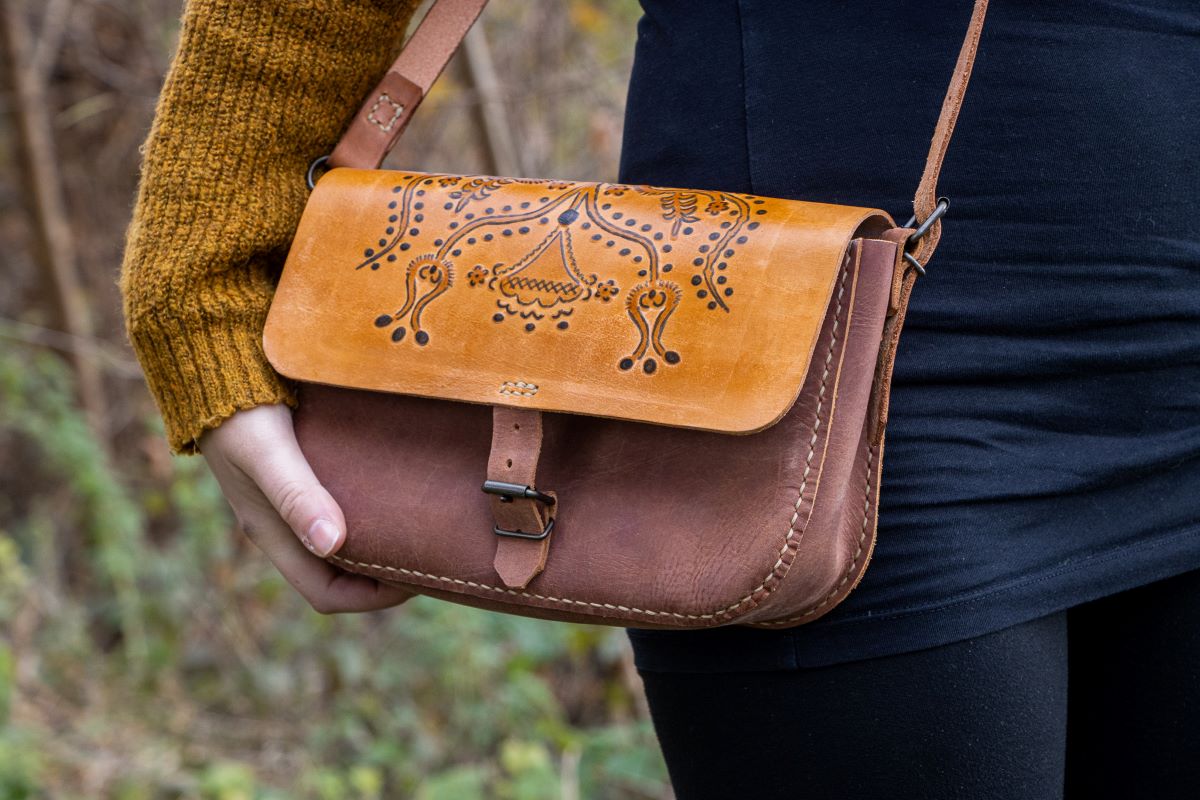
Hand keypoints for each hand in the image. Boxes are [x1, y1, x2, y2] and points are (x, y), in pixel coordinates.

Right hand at [199, 403, 411, 613]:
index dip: (371, 598)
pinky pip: (342, 505)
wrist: (213, 367)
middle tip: (431, 553)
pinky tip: (401, 489)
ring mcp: (292, 500)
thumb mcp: (268, 453)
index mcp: (272, 533)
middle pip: (340, 573)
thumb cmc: (237, 412)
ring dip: (380, 540)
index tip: (415, 577)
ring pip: (344, 540)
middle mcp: (284, 525)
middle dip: (384, 573)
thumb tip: (334, 544)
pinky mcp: (303, 472)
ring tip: (423, 524)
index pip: (326, 594)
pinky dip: (372, 508)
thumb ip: (296, 495)